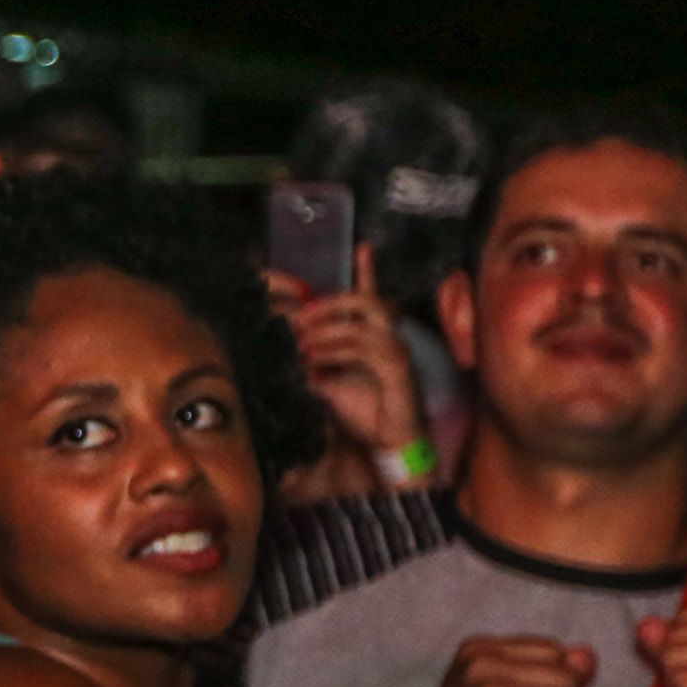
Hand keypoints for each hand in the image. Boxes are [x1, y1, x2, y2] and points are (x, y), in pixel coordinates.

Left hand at [267, 246, 427, 460]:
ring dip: (327, 332)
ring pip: (363, 325)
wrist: (389, 439)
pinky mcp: (399, 370)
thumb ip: (311, 359)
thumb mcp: (327, 378)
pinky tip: (316, 362)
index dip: (367, 270)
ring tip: (302, 345)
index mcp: (372, 334)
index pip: (370, 294)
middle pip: (367, 300)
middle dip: (331, 303)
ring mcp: (396, 351)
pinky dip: (338, 352)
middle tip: (301, 317)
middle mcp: (387, 337)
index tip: (363, 247)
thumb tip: (287, 346)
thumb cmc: (362, 407)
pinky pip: (368, 351)